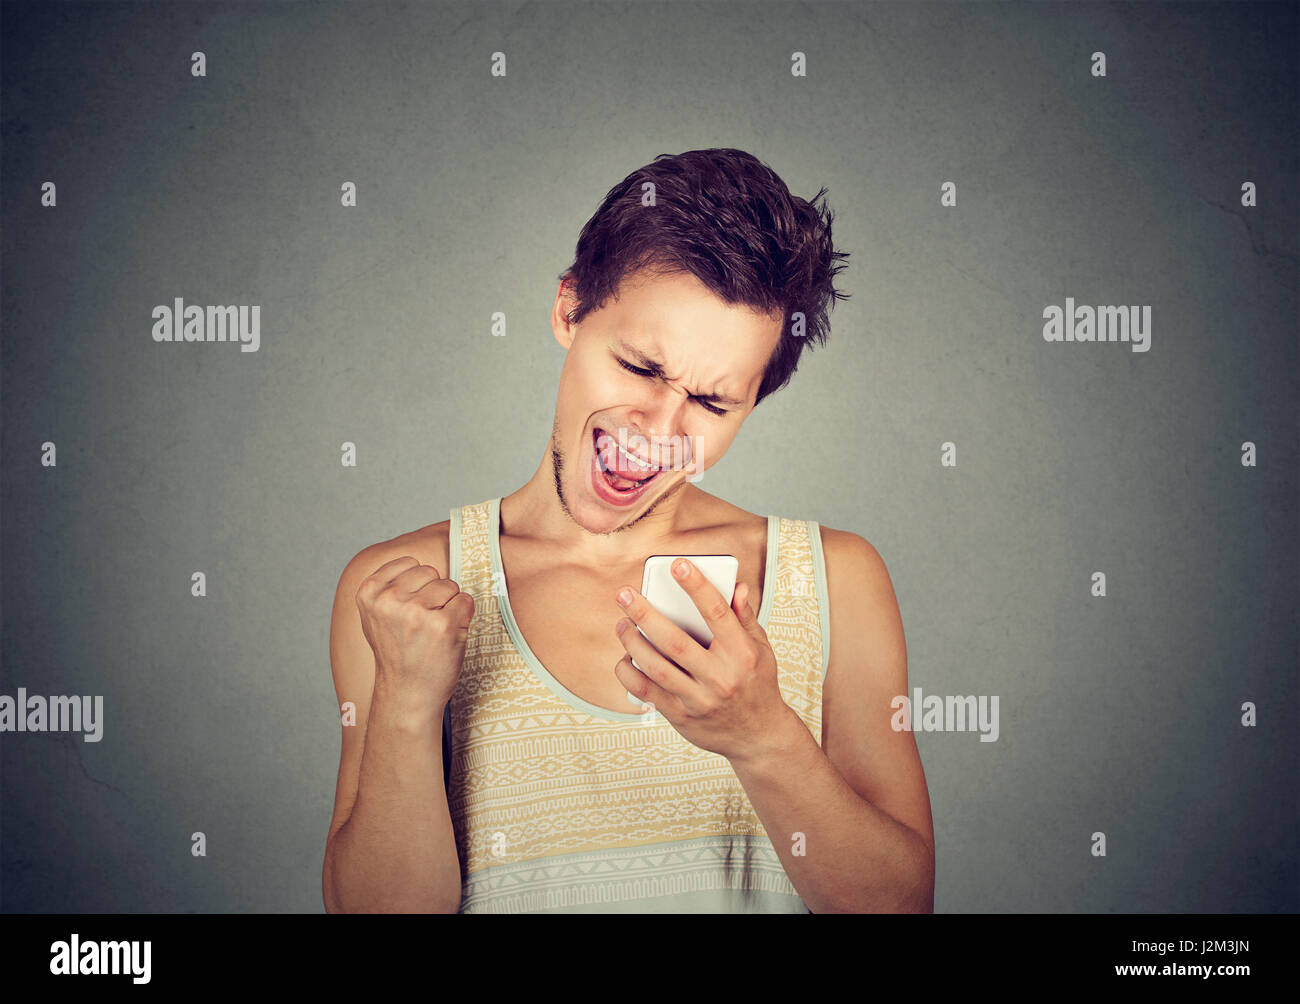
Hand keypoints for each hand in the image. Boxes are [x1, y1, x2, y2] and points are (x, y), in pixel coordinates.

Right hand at [355, 556, 474, 724]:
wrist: (407, 694)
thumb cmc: (397, 653)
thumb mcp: (376, 615)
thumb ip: (388, 586)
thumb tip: (415, 561)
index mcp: (369, 592)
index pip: (410, 563)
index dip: (417, 586)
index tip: (409, 611)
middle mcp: (389, 599)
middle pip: (431, 572)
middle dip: (434, 594)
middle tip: (422, 626)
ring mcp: (416, 612)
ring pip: (450, 585)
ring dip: (449, 606)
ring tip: (433, 632)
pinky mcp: (444, 624)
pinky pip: (466, 600)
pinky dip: (464, 617)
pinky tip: (448, 637)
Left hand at [612, 558, 793, 760]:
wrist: (758, 737)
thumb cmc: (757, 684)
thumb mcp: (761, 650)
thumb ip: (745, 617)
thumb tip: (736, 586)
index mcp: (742, 654)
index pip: (717, 613)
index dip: (697, 587)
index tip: (678, 565)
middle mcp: (721, 677)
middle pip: (675, 641)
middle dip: (645, 614)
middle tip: (624, 594)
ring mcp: (700, 700)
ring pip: (656, 667)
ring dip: (632, 642)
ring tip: (622, 624)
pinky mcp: (682, 717)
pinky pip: (647, 692)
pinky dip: (630, 672)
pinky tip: (624, 658)